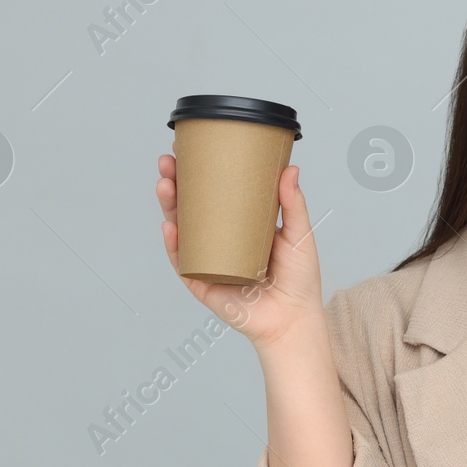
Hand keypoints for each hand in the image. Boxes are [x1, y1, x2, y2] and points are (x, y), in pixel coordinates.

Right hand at [156, 140, 324, 350]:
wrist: (294, 318)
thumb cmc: (299, 279)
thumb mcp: (299, 234)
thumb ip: (293, 204)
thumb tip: (290, 169)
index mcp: (240, 225)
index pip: (214, 192)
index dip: (199, 171)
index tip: (189, 147)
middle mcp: (219, 240)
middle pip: (190, 207)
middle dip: (175, 182)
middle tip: (169, 161)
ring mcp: (208, 261)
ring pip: (181, 230)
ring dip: (169, 206)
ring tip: (166, 184)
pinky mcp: (202, 284)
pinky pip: (183, 263)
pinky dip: (175, 245)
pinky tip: (170, 226)